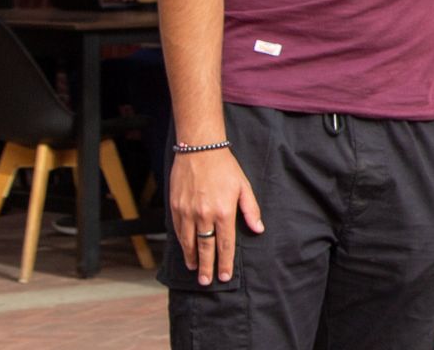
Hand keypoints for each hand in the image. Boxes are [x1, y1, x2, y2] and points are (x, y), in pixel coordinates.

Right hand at [169, 148, 263, 285]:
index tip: (224, 276)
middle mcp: (204, 215)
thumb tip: (258, 229)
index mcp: (223, 212)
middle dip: (206, 267)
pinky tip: (184, 249)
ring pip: (188, 242)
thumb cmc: (225, 168)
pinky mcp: (175, 207)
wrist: (199, 151)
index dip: (224, 262)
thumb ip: (251, 210)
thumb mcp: (244, 187)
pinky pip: (177, 230)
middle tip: (206, 282)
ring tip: (194, 269)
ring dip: (191, 258)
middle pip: (205, 248)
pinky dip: (181, 242)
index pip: (224, 244)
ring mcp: (187, 212)